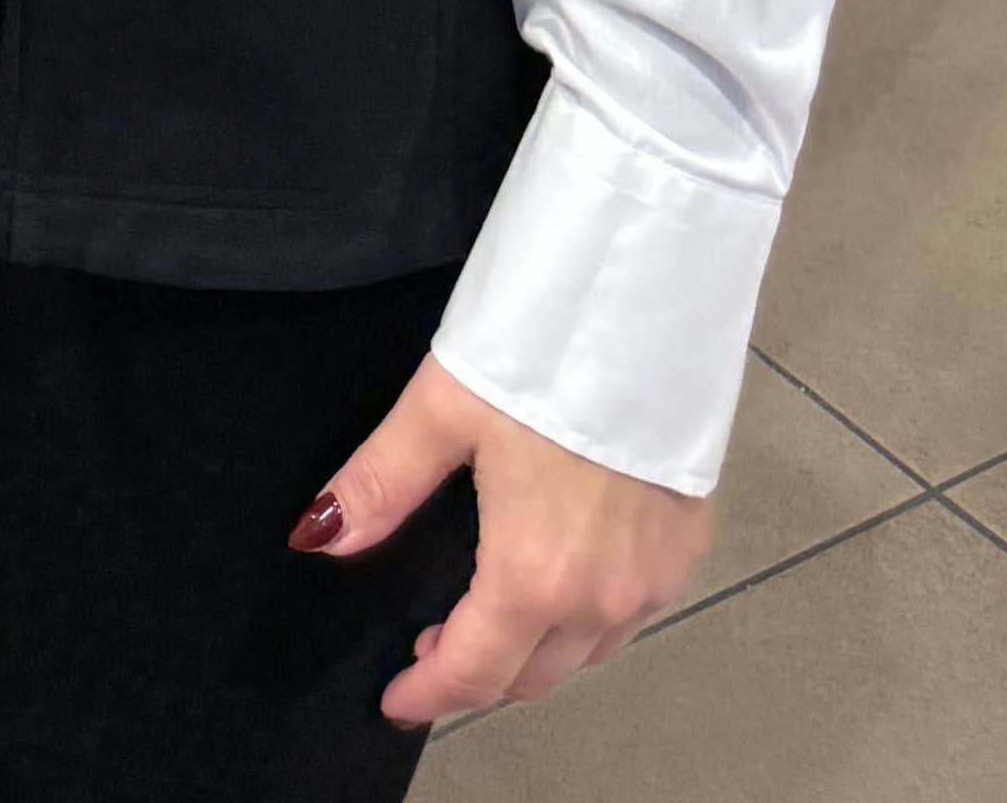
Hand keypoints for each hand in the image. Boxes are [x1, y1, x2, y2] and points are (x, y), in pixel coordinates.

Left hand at [292, 360, 707, 722]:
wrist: (649, 304)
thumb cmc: (542, 352)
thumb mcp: (443, 407)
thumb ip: (382, 482)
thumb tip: (321, 537)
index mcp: (534, 577)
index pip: (475, 671)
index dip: (429, 694)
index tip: (396, 701)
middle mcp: (601, 597)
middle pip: (532, 675)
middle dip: (478, 676)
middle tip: (431, 653)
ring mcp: (652, 579)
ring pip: (584, 653)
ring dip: (533, 654)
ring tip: (486, 619)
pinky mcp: (686, 547)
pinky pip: (628, 617)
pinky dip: (585, 623)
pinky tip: (559, 584)